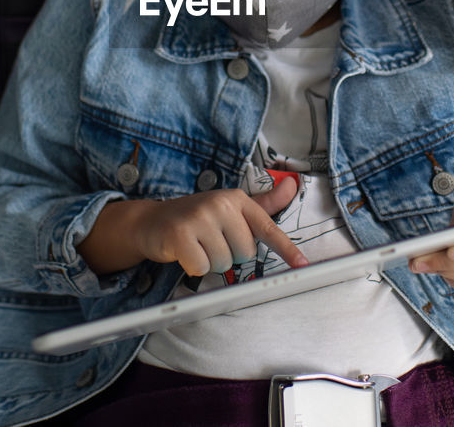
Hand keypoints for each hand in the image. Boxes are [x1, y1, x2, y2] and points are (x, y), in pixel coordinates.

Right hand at [79, 176, 306, 276]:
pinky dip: (193, 267)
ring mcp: (200, 217)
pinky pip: (201, 268)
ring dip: (209, 262)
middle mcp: (220, 204)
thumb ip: (262, 204)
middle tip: (209, 242)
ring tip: (196, 246)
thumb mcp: (229, 208)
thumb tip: (292, 186)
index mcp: (236, 199)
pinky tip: (184, 253)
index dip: (286, 248)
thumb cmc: (195, 218)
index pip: (266, 227)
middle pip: (244, 253)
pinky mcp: (181, 234)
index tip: (302, 265)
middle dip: (228, 255)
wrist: (151, 221)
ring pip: (223, 263)